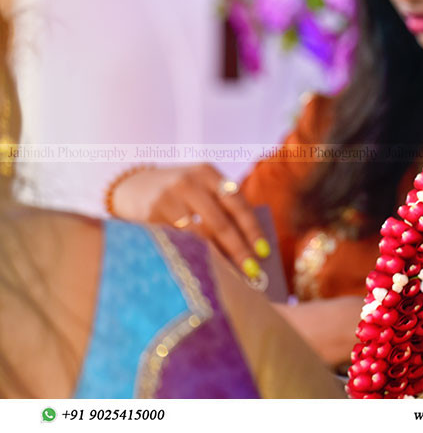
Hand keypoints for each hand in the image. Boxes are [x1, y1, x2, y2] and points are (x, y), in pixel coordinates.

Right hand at [115, 164, 270, 280]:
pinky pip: (177, 242)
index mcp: (207, 173)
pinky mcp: (148, 217)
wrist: (131, 186)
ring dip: (216, 258)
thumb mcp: (200, 187)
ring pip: (198, 235)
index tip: (264, 251)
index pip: (237, 203)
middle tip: (252, 271)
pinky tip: (202, 269)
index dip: (252, 229)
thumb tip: (250, 246)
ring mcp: (167, 199)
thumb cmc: (179, 192)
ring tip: (231, 276)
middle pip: (220, 222)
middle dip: (238, 249)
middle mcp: (188, 182)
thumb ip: (221, 206)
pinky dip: (192, 256)